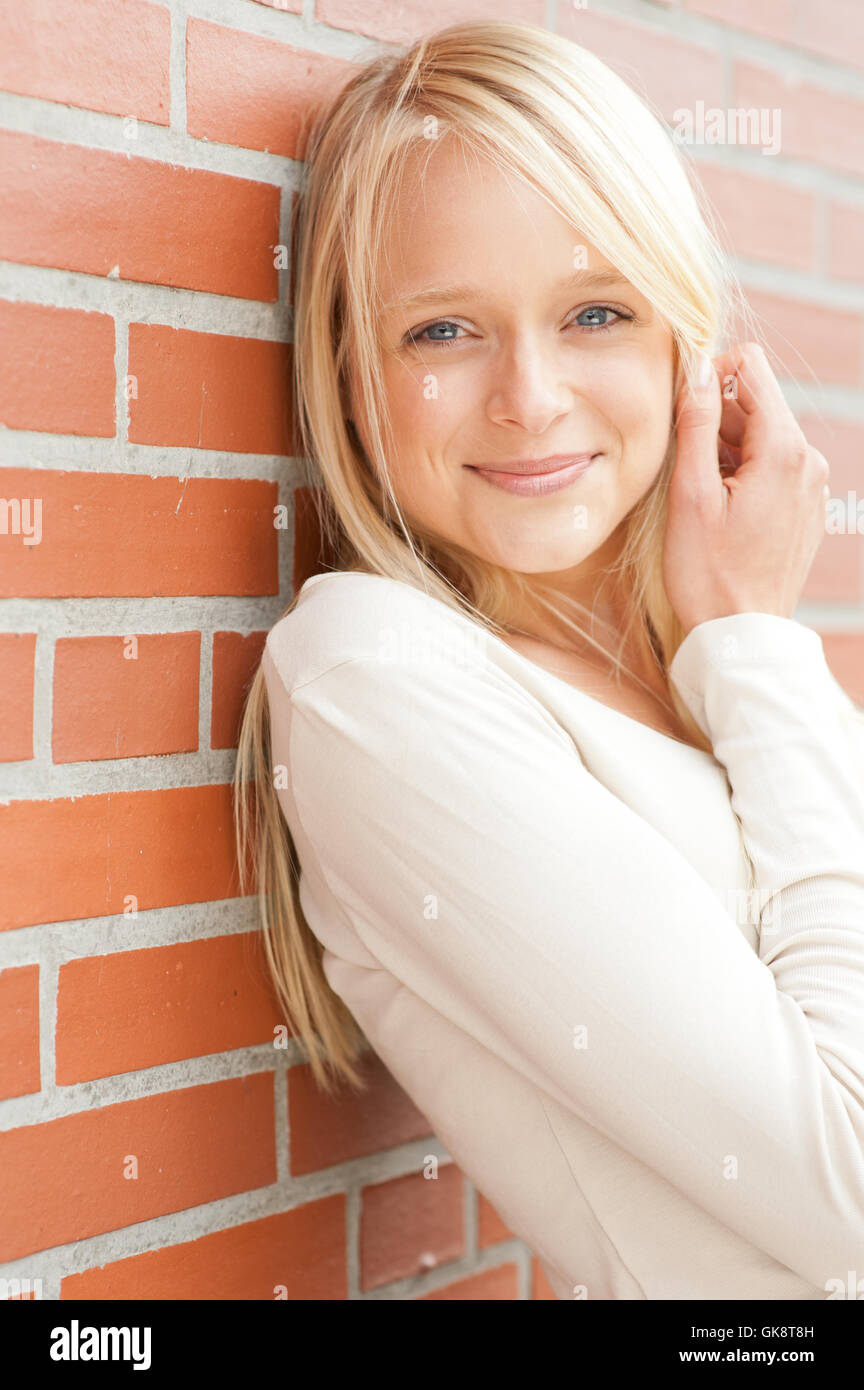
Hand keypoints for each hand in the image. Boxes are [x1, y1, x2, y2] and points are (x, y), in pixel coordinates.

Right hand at [663, 342, 830, 637]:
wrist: (742, 634)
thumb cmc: (708, 572)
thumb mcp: (691, 494)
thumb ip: (697, 423)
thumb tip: (698, 367)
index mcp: (783, 450)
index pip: (751, 368)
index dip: (710, 377)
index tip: (685, 415)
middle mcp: (808, 459)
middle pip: (755, 403)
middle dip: (716, 423)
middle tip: (688, 472)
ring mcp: (813, 483)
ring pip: (762, 435)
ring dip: (726, 452)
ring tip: (704, 498)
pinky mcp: (807, 504)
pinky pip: (772, 465)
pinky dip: (743, 474)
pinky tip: (723, 513)